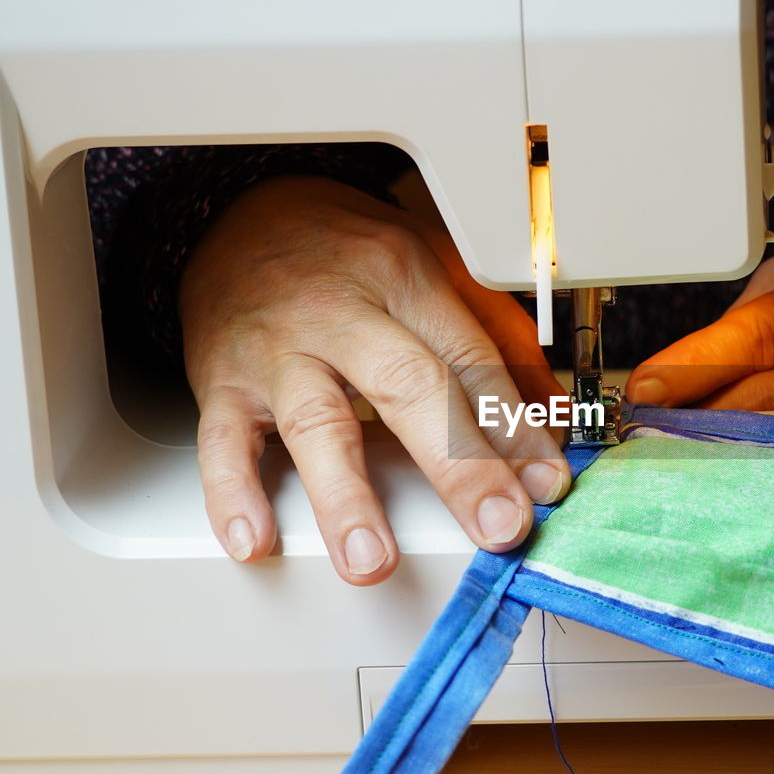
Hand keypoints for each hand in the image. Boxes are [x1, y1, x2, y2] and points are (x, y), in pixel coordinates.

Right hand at [180, 175, 569, 584]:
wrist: (240, 213)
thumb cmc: (349, 253)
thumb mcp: (436, 267)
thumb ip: (497, 341)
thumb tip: (553, 418)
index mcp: (406, 278)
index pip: (470, 361)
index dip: (513, 427)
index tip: (545, 484)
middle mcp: (341, 312)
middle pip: (408, 388)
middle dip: (459, 467)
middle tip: (496, 526)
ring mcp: (277, 347)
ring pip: (314, 421)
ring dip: (346, 498)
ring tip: (372, 560)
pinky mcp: (220, 378)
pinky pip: (222, 439)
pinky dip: (233, 493)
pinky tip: (256, 539)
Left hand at [626, 214, 773, 447]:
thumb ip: (740, 335)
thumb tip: (669, 392)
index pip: (767, 338)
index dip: (698, 366)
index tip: (644, 389)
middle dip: (699, 415)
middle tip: (644, 427)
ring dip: (727, 449)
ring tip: (677, 449)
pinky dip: (768, 466)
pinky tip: (732, 469)